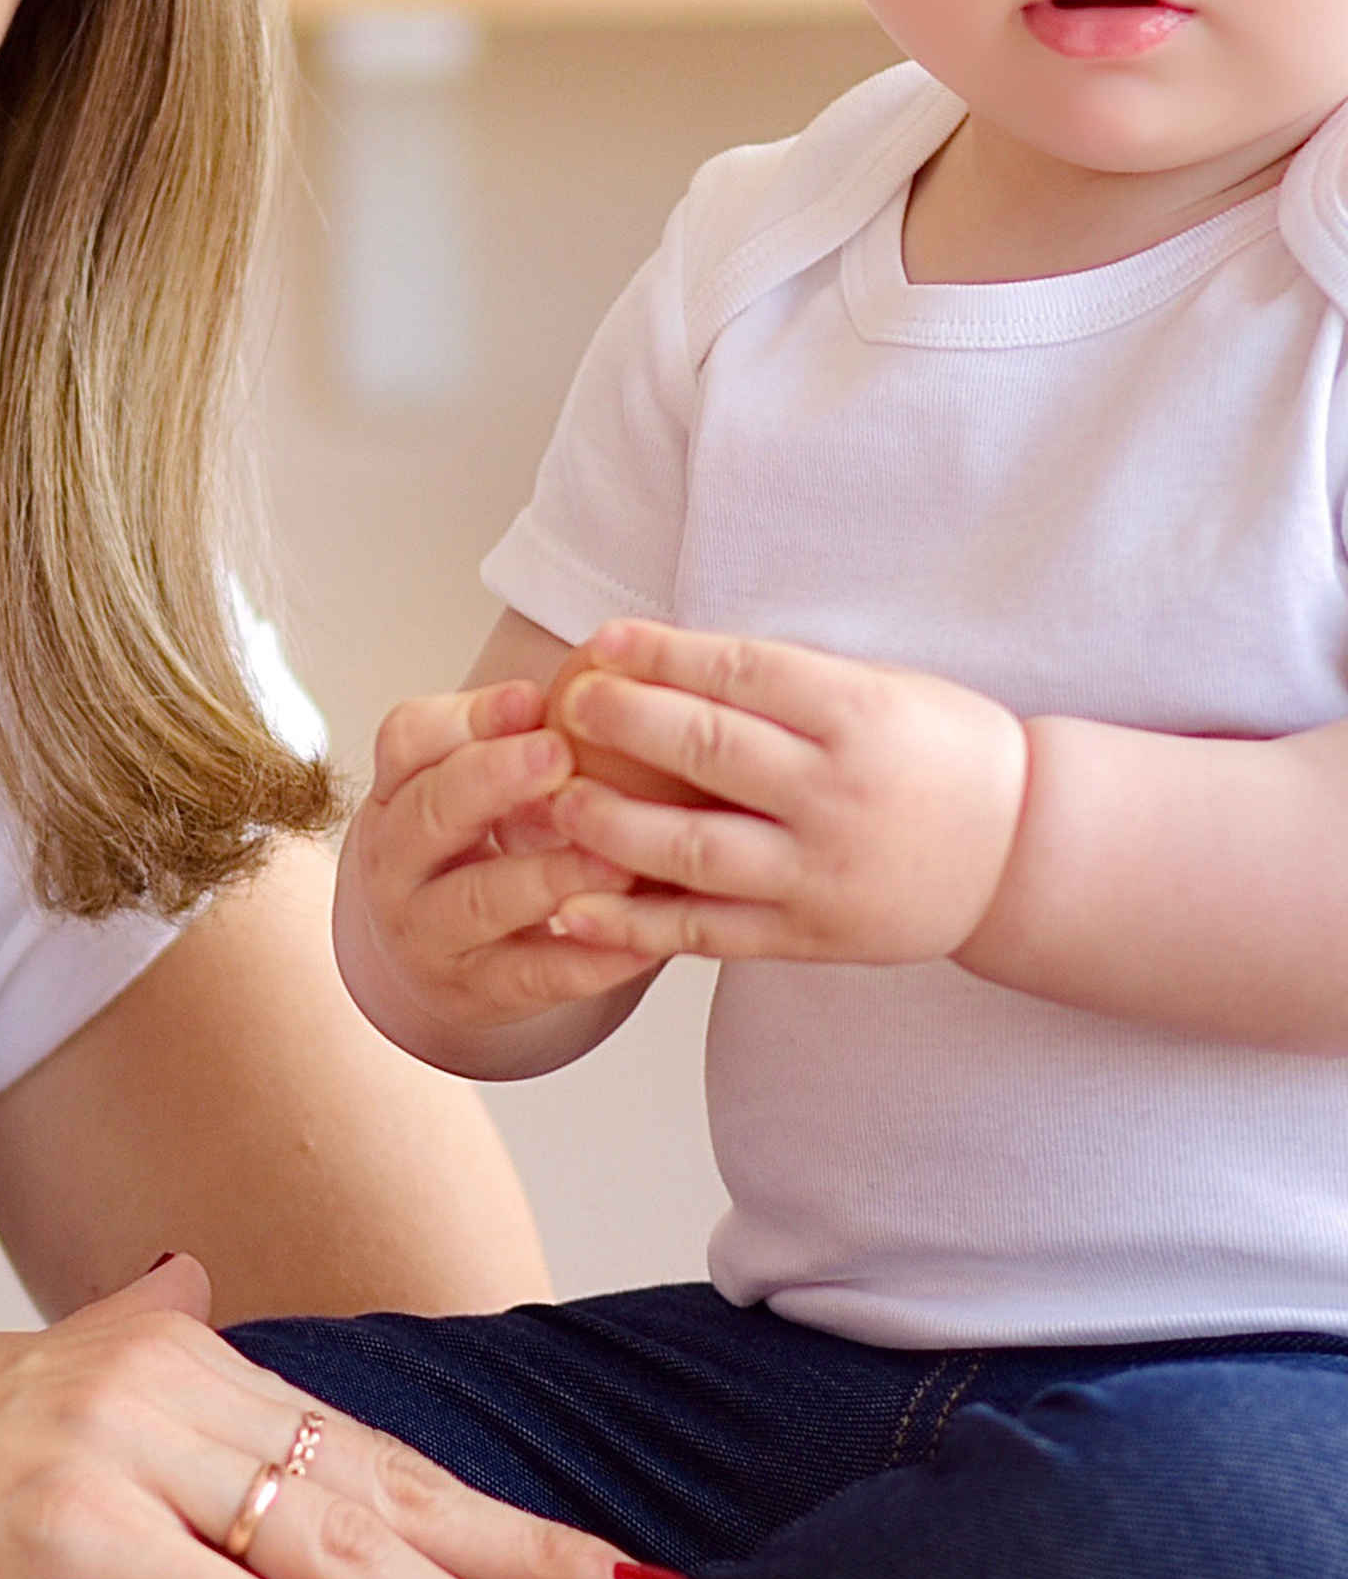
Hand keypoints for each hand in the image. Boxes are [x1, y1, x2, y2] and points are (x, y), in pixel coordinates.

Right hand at [0, 1258, 628, 1578]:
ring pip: (317, 1554)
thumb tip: (195, 1279)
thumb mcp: (13, 1361)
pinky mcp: (62, 1536)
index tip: (573, 1556)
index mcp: (159, 1346)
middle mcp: (151, 1384)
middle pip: (368, 1486)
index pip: (352, 1440)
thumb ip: (122, 1341)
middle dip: (505, 1557)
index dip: (472, 1506)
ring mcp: (109, 1461)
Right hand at [334, 676, 663, 1065]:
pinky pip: (533, 975)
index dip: (468, 718)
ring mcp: (431, 930)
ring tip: (615, 859)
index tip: (532, 698)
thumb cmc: (472, 846)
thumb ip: (520, 736)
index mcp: (400, 789)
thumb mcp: (474, 782)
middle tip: (560, 754)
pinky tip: (641, 939)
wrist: (431, 954)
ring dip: (548, 876)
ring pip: (480, 899)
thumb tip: (606, 683)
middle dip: (495, 780)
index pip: (408, 740)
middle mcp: (399, 858)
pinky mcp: (477, 990)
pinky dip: (589, 959)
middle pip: (432, 812)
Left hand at [546, 619, 1028, 967]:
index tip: (605, 641)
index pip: (746, 675)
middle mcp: (838, 794)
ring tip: (558, 804)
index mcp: (860, 716)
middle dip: (625, 723)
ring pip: (695, 850)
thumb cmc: (941, 754)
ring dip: (613, 826)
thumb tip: (670, 656)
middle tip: (566, 706)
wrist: (1021, 854)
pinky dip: (634, 925)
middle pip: (710, 750)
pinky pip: (707, 932)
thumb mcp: (883, 691)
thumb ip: (789, 683)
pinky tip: (573, 911)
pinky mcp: (809, 936)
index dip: (666, 654)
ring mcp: (821, 872)